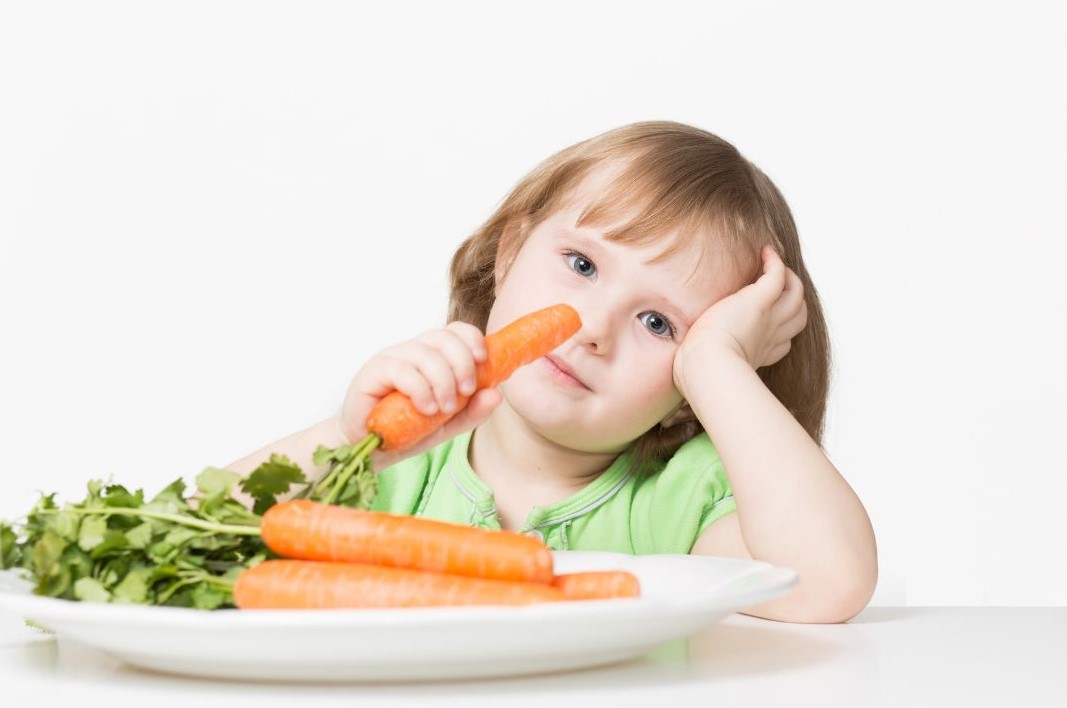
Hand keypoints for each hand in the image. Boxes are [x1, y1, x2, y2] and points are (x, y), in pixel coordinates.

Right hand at [340, 322, 503, 466]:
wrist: (372, 450)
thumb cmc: (408, 431)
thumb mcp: (448, 425)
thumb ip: (472, 411)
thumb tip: (497, 394)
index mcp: (432, 356)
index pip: (455, 330)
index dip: (472, 339)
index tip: (484, 361)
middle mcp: (412, 351)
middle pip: (444, 337)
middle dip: (462, 363)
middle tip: (466, 392)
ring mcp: (391, 358)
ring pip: (425, 354)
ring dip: (443, 382)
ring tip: (443, 409)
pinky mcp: (372, 372)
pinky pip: (402, 370)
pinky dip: (420, 389)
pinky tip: (425, 409)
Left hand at [674, 246, 806, 394]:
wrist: (705, 366)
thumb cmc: (697, 373)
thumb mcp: (702, 370)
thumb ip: (697, 367)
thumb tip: (677, 380)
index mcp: (757, 354)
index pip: (782, 343)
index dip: (781, 333)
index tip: (766, 324)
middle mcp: (768, 336)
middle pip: (797, 317)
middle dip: (793, 303)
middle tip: (779, 289)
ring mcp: (768, 317)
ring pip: (795, 295)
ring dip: (789, 279)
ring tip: (775, 267)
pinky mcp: (759, 301)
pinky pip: (777, 276)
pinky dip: (775, 262)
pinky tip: (766, 252)